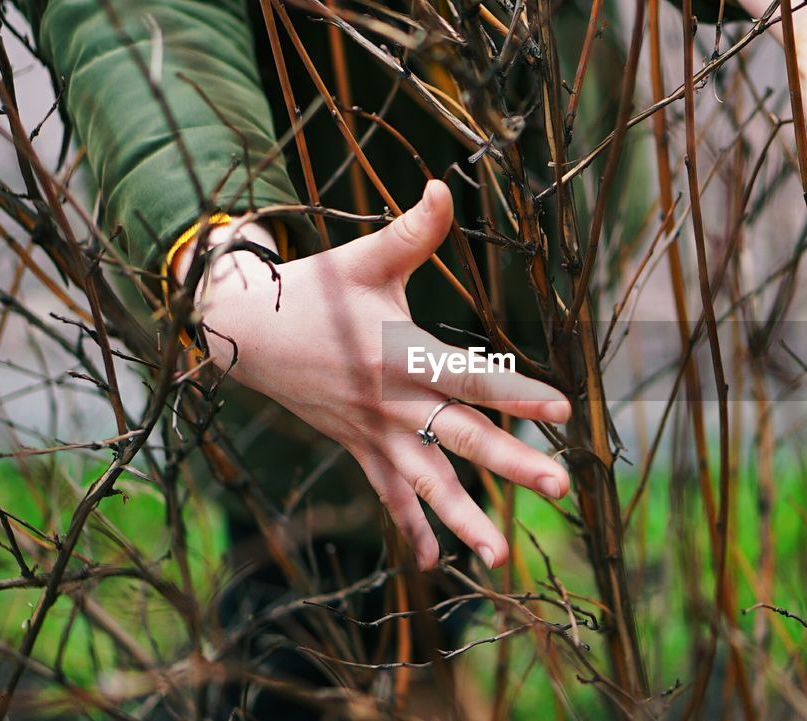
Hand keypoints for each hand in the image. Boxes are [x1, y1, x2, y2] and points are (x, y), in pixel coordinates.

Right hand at [187, 181, 570, 569]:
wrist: (243, 334)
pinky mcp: (359, 448)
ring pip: (427, 483)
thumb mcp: (362, 259)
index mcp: (401, 353)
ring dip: (464, 519)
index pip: (471, 377)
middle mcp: (393, 403)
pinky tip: (430, 564)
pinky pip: (388, 494)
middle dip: (512, 465)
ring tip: (499, 559)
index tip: (563, 411)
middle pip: (462, 438)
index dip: (517, 392)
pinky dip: (410, 527)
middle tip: (561, 489)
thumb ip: (412, 231)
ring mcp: (374, 433)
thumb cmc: (312, 291)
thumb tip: (443, 185)